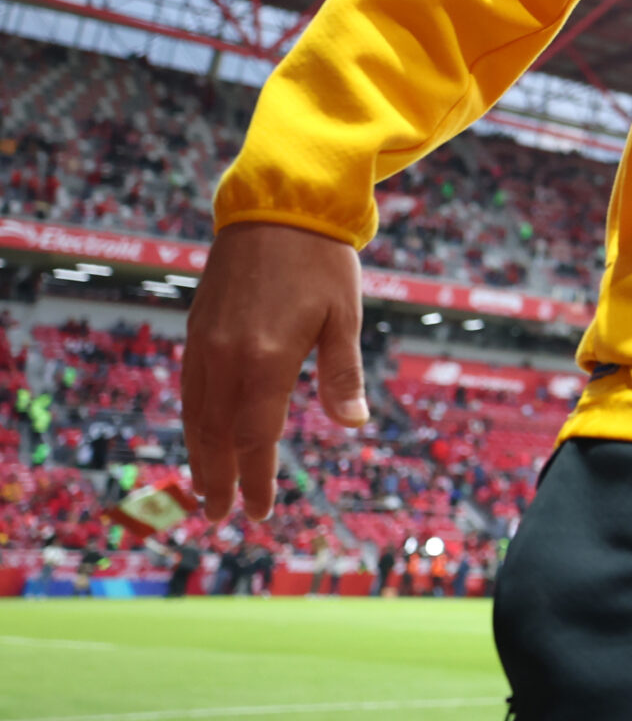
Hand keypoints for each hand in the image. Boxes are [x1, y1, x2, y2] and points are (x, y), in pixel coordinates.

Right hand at [181, 222, 368, 522]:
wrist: (277, 204)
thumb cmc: (321, 259)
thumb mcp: (343, 315)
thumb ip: (342, 374)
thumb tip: (354, 425)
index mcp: (265, 359)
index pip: (256, 438)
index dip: (257, 479)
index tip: (260, 512)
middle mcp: (224, 358)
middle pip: (216, 436)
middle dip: (218, 480)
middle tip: (223, 516)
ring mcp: (203, 343)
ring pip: (195, 415)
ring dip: (200, 456)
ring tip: (206, 489)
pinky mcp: (196, 328)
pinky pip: (188, 388)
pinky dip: (193, 420)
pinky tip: (202, 434)